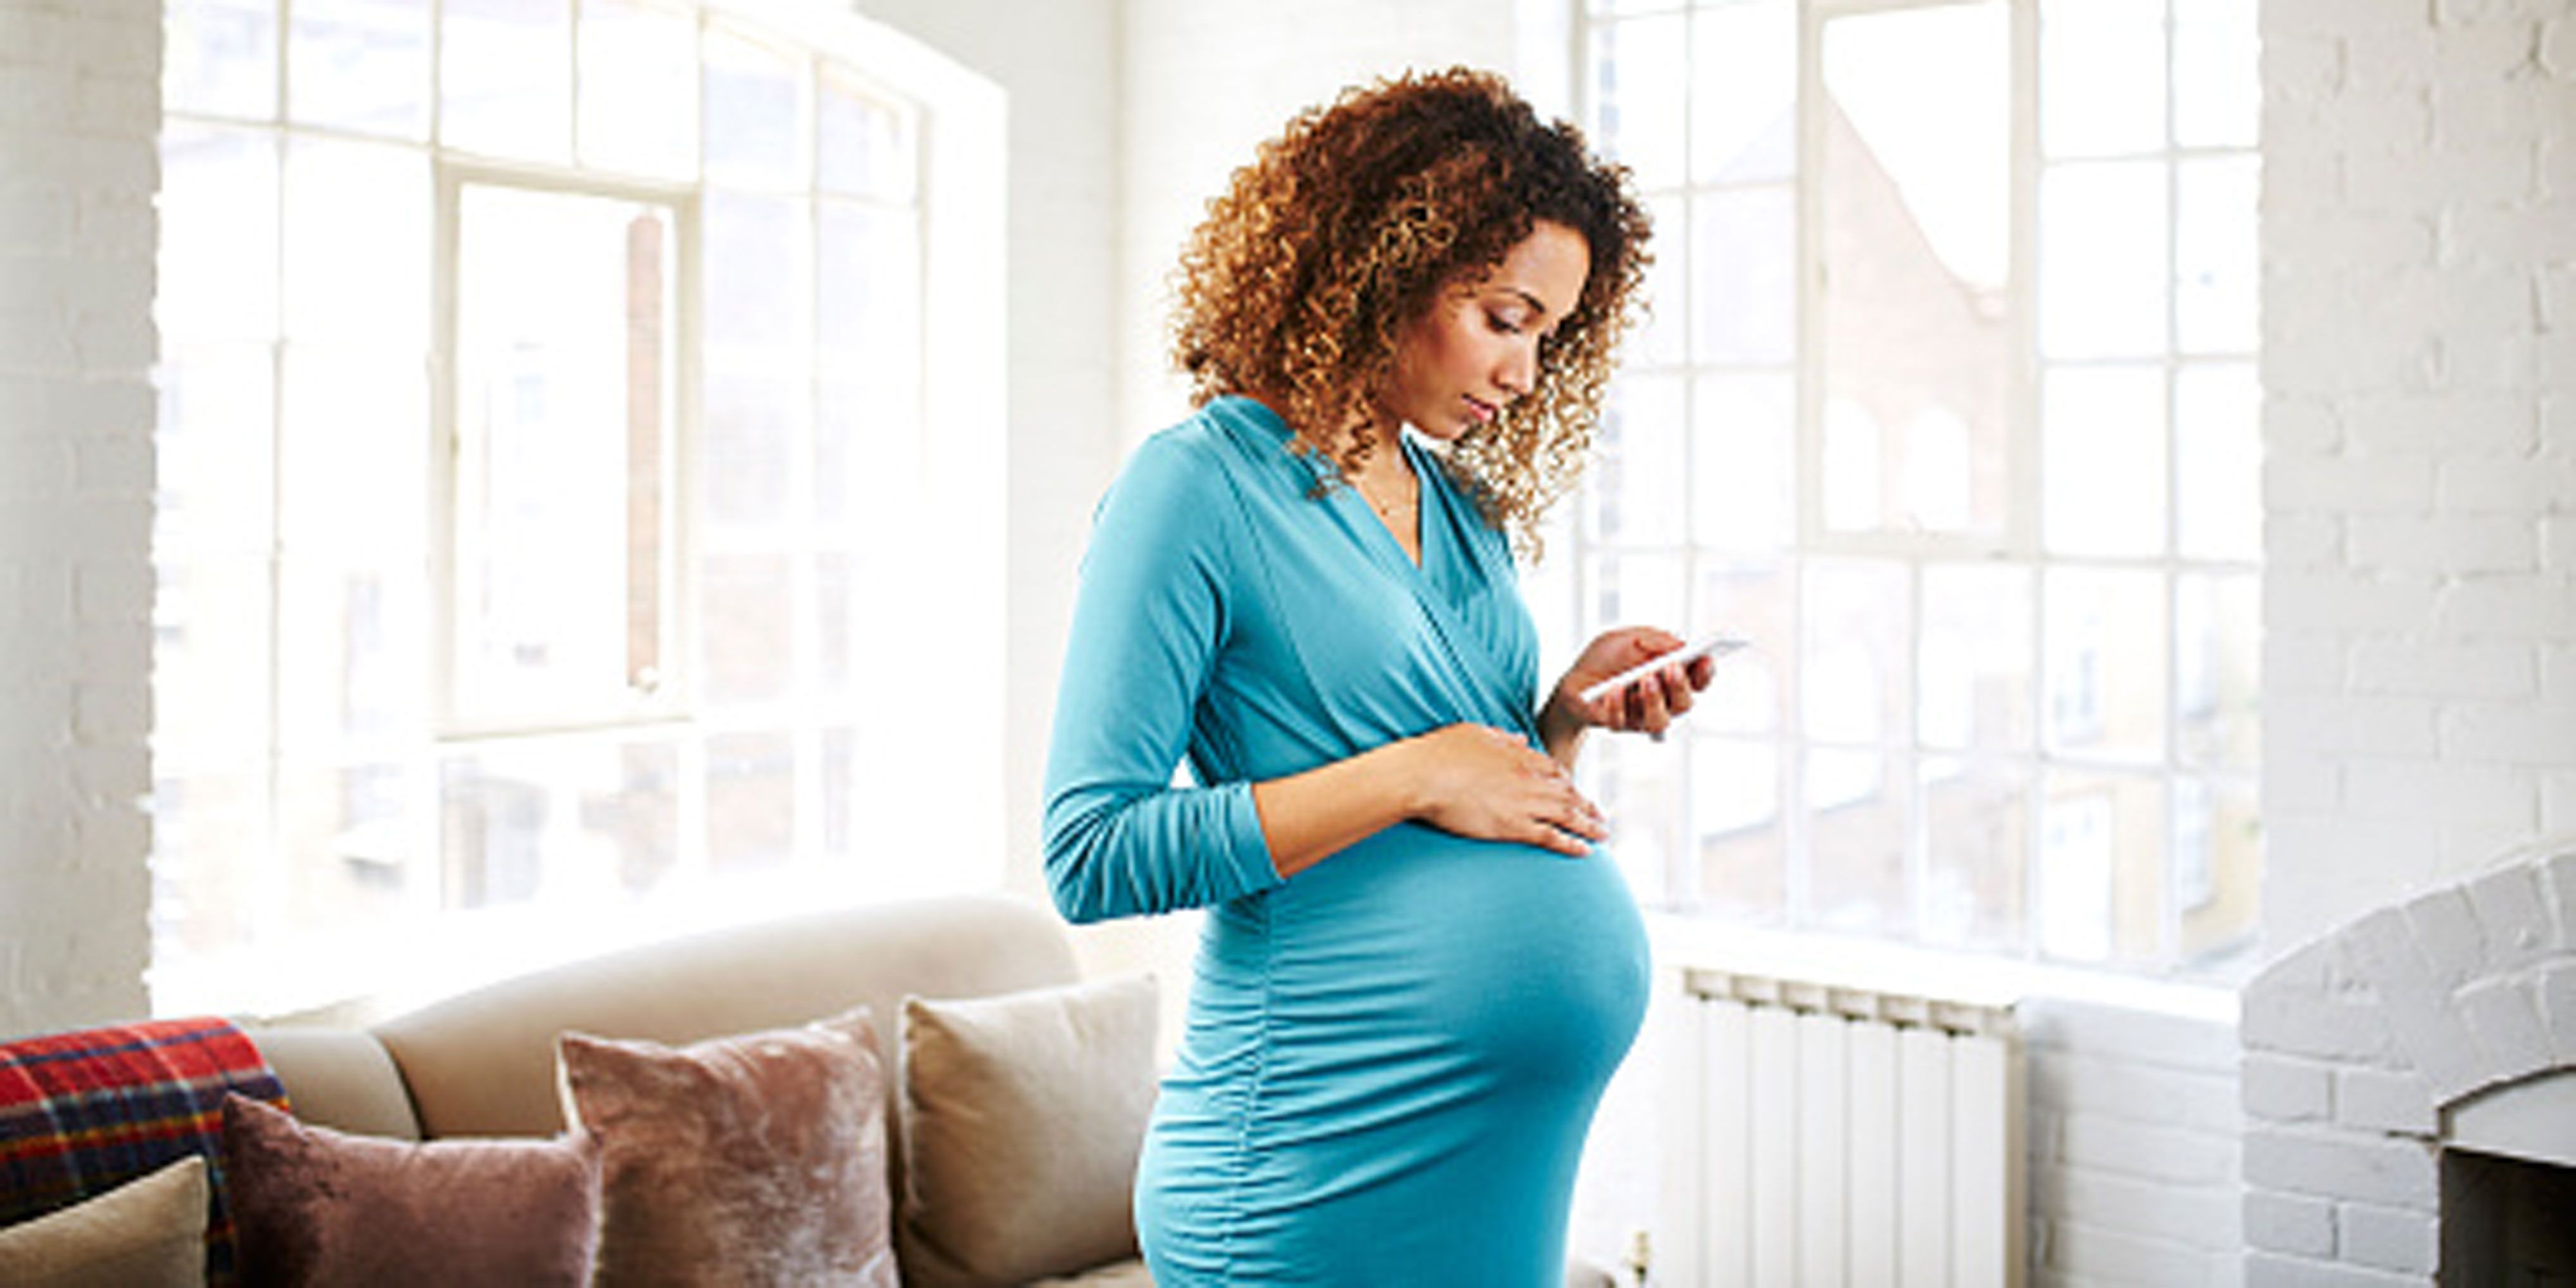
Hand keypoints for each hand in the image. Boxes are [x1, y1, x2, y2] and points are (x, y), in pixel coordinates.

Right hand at [1402, 724, 1606, 856]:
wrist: (1423, 776)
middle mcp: (1528, 778)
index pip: (1554, 770)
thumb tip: (1520, 738)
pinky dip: (1572, 844)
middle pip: (1568, 793)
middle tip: (1601, 816)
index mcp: (1518, 755)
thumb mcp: (1473, 733)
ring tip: (1603, 834)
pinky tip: (1586, 851)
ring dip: (1589, 825)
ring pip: (1568, 815)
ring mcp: (1524, 803)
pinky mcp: (1514, 826)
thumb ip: (1501, 737)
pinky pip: (1552, 836)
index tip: (1575, 790)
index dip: (1568, 782)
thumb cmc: (1439, 753)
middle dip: (1588, 806)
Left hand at [1556, 626, 1716, 739]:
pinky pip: (1621, 721)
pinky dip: (1618, 704)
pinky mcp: (1617, 724)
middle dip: (1681, 686)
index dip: (1705, 672)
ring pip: (1659, 721)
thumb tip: (1678, 644)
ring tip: (1645, 679)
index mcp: (1670, 678)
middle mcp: (1662, 701)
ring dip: (1655, 700)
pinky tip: (1614, 688)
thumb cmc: (1605, 658)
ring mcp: (1640, 716)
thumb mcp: (1627, 638)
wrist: (1572, 680)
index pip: (1698, 680)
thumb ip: (1653, 639)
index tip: (1705, 658)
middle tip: (1673, 667)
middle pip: (1684, 703)